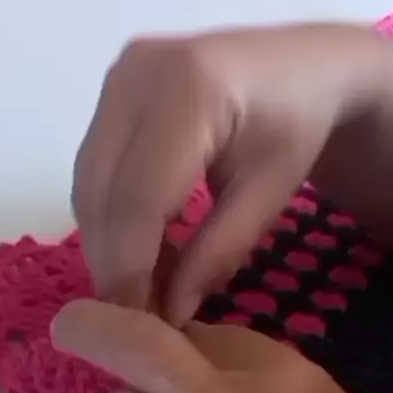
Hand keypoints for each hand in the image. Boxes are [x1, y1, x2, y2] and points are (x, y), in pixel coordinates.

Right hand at [72, 22, 389, 324]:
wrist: (303, 67)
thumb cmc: (298, 128)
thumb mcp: (269, 197)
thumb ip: (217, 255)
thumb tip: (168, 314)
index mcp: (190, 90)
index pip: (139, 198)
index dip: (131, 269)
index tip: (139, 325)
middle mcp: (137, 75)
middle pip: (103, 194)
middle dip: (114, 265)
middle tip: (138, 320)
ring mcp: (118, 80)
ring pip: (89, 187)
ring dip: (108, 247)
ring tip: (142, 290)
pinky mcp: (112, 92)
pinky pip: (94, 172)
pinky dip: (111, 220)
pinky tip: (139, 252)